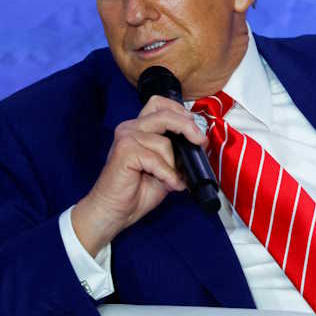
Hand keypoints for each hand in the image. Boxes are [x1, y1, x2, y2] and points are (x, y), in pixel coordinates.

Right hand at [71, 95, 206, 254]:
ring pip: (164, 142)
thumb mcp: (166, 168)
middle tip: (199, 142)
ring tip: (173, 180)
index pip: (160, 104)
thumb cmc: (137, 191)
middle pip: (165, 114)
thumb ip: (178, 153)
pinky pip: (156, 159)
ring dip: (174, 165)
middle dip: (187, 127)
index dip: (180, 111)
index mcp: (139, 128)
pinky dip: (167, 174)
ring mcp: (126, 137)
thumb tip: (199, 145)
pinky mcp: (124, 151)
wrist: (115, 211)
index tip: (195, 128)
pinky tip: (168, 184)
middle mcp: (130, 128)